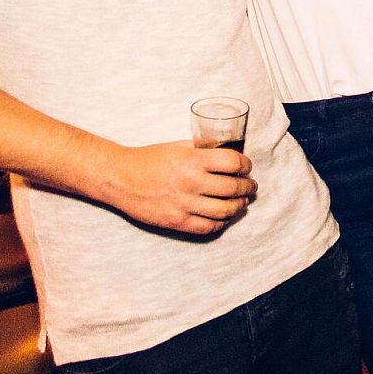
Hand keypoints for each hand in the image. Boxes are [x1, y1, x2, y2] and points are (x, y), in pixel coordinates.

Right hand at [100, 140, 256, 234]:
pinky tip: (224, 217)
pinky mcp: (177, 222)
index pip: (234, 163)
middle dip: (248, 187)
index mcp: (194, 160)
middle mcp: (192, 183)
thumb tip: (227, 150)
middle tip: (251, 186)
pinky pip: (208, 227)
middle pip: (233, 188)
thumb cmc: (150, 159)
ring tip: (242, 202)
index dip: (246, 165)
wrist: (121, 178)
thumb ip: (203, 149)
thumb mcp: (179, 146)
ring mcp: (185, 205)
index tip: (247, 167)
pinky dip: (221, 222)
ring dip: (239, 205)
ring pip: (225, 210)